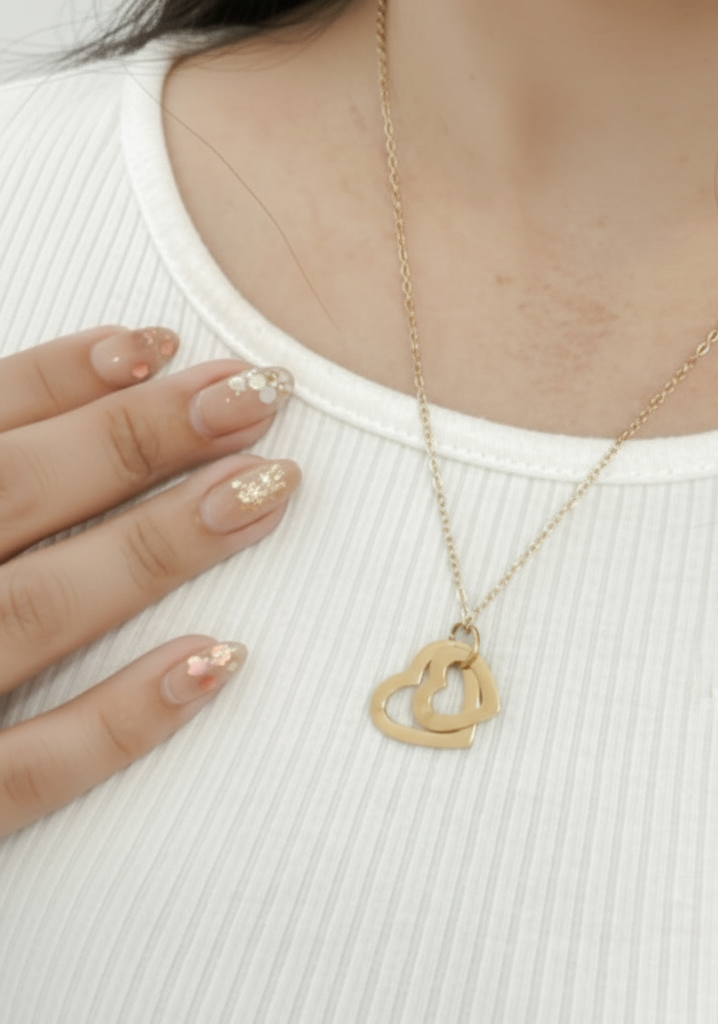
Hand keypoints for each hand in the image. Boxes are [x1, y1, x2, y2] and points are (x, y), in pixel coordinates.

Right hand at [0, 327, 300, 838]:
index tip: (163, 345)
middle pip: (15, 494)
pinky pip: (34, 769)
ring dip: (162, 543)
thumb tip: (42, 420)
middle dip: (142, 437)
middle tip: (258, 395)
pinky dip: (123, 715)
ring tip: (268, 490)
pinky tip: (219, 658)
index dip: (62, 378)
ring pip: (42, 608)